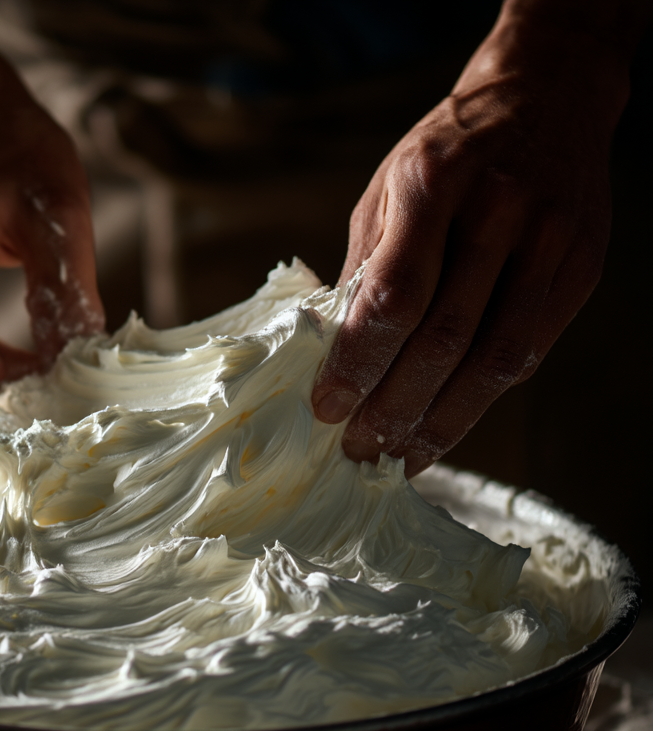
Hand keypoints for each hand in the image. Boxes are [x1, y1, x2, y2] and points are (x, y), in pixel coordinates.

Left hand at [311, 4, 633, 475]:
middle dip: (394, 408)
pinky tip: (447, 424)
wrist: (547, 96)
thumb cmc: (447, 152)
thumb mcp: (384, 191)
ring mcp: (549, 240)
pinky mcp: (581, 268)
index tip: (328, 408)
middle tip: (359, 450)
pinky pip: (529, 352)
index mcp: (433, 185)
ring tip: (401, 456)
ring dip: (442, 422)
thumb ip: (362, 269)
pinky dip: (483, 399)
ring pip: (494, 359)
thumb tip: (331, 355)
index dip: (359, 364)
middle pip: (444, 339)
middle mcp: (498, 212)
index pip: (394, 297)